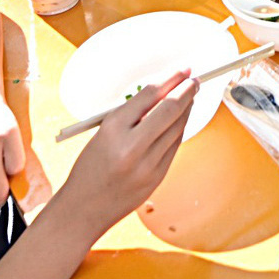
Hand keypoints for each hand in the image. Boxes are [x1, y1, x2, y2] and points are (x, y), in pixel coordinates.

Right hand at [54, 71, 197, 236]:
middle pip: (169, 109)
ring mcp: (147, 164)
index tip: (182, 70)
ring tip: (190, 97)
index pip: (149, 94)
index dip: (170, 78)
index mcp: (112, 128)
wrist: (84, 208)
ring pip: (177, 128)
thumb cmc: (90, 168)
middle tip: (194, 80)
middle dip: (186, 91)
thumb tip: (163, 94)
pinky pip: (174, 147)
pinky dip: (179, 130)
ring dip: (186, 109)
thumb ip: (132, 115)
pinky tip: (181, 121)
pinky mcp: (157, 178)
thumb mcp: (102, 133)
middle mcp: (132, 145)